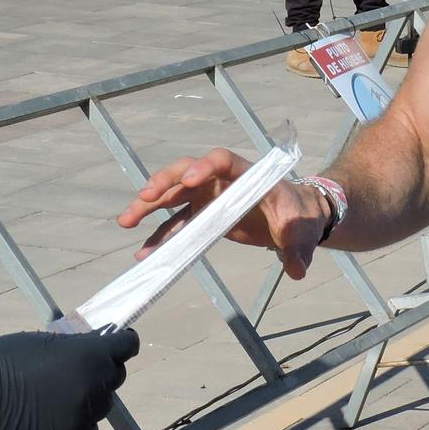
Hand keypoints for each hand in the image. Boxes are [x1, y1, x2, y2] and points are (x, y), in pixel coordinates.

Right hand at [0, 325, 138, 429]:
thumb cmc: (2, 360)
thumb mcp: (44, 340)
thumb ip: (75, 346)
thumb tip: (94, 348)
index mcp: (90, 355)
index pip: (127, 346)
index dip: (121, 343)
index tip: (114, 343)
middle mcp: (95, 385)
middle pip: (115, 375)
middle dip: (103, 369)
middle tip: (79, 368)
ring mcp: (85, 415)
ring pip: (103, 404)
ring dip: (90, 396)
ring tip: (62, 393)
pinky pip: (90, 429)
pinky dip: (80, 422)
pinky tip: (58, 414)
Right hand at [117, 147, 330, 279]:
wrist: (296, 218)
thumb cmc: (300, 217)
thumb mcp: (303, 231)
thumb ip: (298, 248)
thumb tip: (297, 269)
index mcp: (247, 175)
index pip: (223, 160)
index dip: (205, 167)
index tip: (189, 180)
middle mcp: (222, 181)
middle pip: (187, 172)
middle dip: (164, 182)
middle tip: (143, 197)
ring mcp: (210, 197)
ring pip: (173, 196)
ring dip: (149, 206)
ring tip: (125, 221)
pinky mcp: (205, 215)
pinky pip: (177, 223)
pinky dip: (160, 236)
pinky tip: (144, 252)